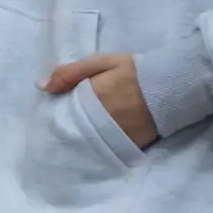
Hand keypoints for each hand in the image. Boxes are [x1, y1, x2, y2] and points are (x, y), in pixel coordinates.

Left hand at [40, 52, 157, 149]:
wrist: (172, 86)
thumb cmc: (134, 71)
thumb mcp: (101, 62)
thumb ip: (70, 73)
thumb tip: (40, 86)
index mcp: (89, 99)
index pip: (61, 112)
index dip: (56, 113)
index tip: (54, 113)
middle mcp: (98, 121)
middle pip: (72, 131)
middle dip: (66, 129)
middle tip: (64, 128)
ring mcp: (113, 136)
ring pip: (87, 143)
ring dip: (81, 140)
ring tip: (80, 135)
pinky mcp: (128, 146)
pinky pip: (105, 150)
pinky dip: (99, 146)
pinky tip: (97, 142)